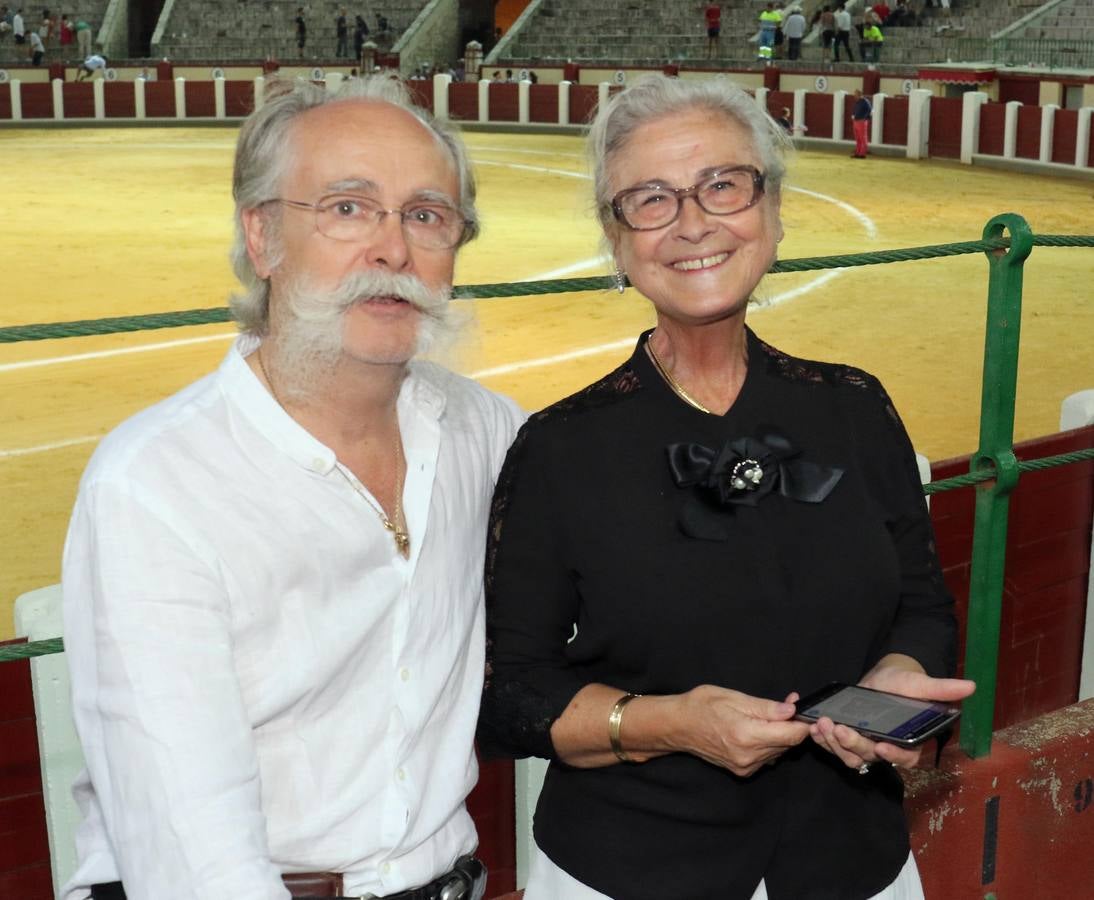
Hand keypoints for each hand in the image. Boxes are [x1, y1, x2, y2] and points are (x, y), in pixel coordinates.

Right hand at [673, 685, 810, 777]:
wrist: (678, 726)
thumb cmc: (702, 706)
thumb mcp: (734, 697)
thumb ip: (766, 707)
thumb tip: (792, 710)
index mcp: (747, 735)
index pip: (791, 735)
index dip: (803, 723)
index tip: (806, 711)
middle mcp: (749, 756)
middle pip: (787, 744)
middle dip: (790, 724)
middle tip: (784, 704)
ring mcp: (746, 766)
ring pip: (778, 751)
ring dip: (779, 734)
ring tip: (765, 715)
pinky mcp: (743, 770)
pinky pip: (767, 757)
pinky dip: (768, 743)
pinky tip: (756, 729)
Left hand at [809, 655, 974, 772]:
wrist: (885, 678)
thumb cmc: (907, 682)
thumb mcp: (922, 684)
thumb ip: (942, 688)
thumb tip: (971, 686)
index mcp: (911, 742)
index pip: (905, 757)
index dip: (894, 756)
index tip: (881, 746)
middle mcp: (888, 749)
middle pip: (870, 756)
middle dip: (852, 745)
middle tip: (838, 729)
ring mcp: (866, 746)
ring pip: (850, 756)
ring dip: (833, 744)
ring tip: (822, 725)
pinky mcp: (848, 739)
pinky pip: (834, 747)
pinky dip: (823, 740)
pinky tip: (814, 727)